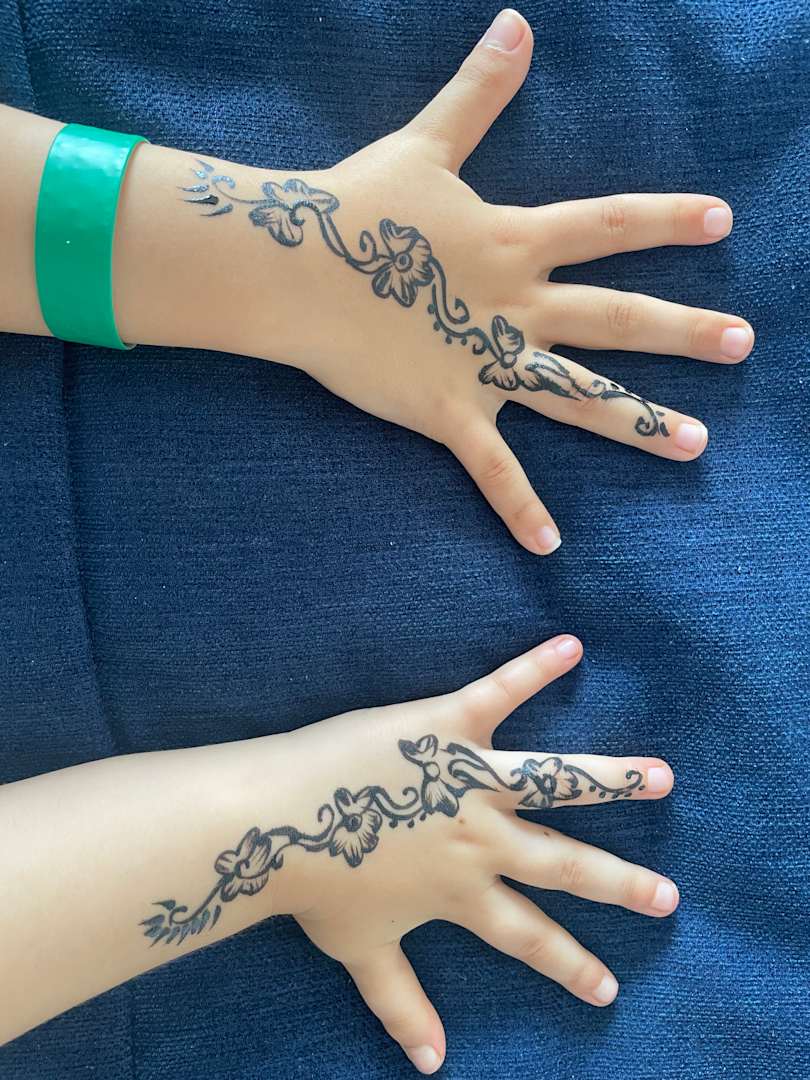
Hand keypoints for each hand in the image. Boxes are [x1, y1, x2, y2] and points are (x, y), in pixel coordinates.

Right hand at [179, 8, 752, 554]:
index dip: (666, 220)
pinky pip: (492, 468)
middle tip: (744, 342)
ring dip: (639, 421)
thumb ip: (478, 93)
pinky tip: (550, 546)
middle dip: (685, 331)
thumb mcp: (425, 143)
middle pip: (617, 318)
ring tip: (698, 446)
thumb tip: (516, 23)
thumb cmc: (355, 206)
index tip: (722, 221)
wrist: (292, 268)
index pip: (608, 225)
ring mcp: (485, 362)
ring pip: (579, 395)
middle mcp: (516, 305)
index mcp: (513, 240)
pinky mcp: (448, 410)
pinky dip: (519, 507)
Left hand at [192, 636, 677, 1073]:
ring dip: (612, 778)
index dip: (572, 966)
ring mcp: (467, 781)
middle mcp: (478, 841)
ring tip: (661, 777)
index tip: (610, 988)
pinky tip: (570, 645)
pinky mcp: (447, 726)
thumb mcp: (360, 953)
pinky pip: (500, 692)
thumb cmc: (312, 885)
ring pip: (556, 779)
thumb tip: (431, 1065)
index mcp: (460, 893)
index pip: (529, 937)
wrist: (272, 823)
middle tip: (668, 898)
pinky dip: (535, 668)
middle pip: (563, 865)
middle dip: (619, 885)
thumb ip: (401, 1007)